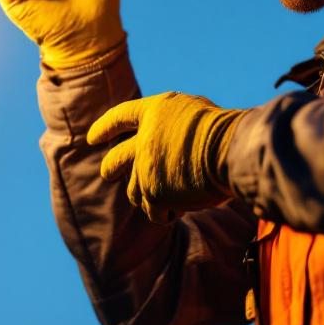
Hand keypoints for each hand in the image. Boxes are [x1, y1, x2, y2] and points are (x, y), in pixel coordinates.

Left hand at [87, 91, 247, 222]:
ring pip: (135, 193)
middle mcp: (143, 139)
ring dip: (150, 198)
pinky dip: (169, 213)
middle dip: (111, 168)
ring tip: (170, 199)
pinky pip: (155, 213)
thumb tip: (167, 144)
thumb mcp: (195, 113)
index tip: (92, 138)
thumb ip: (173, 126)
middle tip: (109, 174)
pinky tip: (183, 208)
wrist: (231, 149)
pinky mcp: (154, 193)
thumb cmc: (225, 131)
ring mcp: (145, 168)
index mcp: (154, 111)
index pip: (121, 116)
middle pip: (116, 159)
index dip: (105, 127)